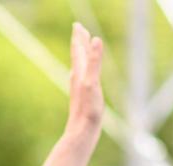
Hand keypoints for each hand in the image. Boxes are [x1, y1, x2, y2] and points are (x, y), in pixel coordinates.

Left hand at [64, 22, 104, 145]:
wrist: (81, 132)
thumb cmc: (87, 110)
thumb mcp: (92, 82)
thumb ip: (94, 61)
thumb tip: (95, 39)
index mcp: (80, 73)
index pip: (78, 50)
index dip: (79, 38)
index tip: (77, 25)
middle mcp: (77, 79)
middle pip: (77, 56)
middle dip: (78, 42)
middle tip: (78, 29)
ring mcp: (78, 88)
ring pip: (78, 66)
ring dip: (79, 55)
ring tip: (80, 48)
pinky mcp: (82, 97)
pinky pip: (81, 79)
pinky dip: (81, 71)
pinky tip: (80, 75)